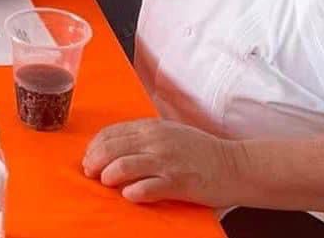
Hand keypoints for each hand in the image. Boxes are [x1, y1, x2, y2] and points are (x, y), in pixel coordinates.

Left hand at [83, 120, 246, 206]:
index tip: (89, 157)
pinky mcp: (178, 182)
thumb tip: (115, 147)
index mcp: (152, 128)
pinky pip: (148, 188)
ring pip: (125, 166)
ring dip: (109, 175)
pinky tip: (129, 195)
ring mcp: (167, 161)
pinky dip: (133, 192)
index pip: (112, 132)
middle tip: (90, 173)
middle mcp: (156, 141)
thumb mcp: (169, 133)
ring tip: (106, 182)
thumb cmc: (200, 151)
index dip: (95, 145)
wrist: (234, 165)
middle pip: (113, 148)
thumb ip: (144, 137)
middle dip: (95, 161)